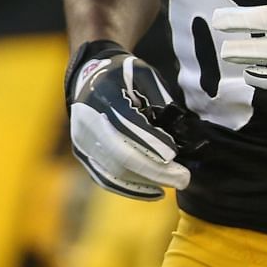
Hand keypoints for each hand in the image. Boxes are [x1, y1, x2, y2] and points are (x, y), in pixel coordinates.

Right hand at [65, 41, 197, 199]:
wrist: (88, 77)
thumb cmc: (123, 75)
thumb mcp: (143, 75)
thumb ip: (159, 99)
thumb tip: (176, 133)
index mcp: (103, 96)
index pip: (127, 126)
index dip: (152, 143)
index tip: (174, 154)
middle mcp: (88, 122)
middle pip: (121, 156)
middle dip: (155, 170)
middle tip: (184, 178)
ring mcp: (82, 141)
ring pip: (114, 172)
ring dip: (147, 182)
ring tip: (175, 183)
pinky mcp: (83, 155)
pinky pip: (106, 178)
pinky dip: (132, 188)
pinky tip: (155, 191)